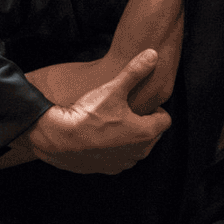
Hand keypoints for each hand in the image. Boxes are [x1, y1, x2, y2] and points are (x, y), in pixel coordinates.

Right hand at [26, 49, 171, 173]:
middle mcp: (137, 153)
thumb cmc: (88, 114)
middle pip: (151, 136)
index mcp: (146, 133)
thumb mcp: (113, 89)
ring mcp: (121, 164)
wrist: (58, 137)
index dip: (154, 109)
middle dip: (142, 124)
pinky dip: (111, 150)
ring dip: (127, 139)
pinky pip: (116, 159)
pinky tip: (98, 138)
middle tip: (124, 111)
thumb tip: (153, 53)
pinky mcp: (104, 170)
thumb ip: (135, 71)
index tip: (139, 102)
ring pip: (134, 149)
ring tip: (110, 124)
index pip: (164, 120)